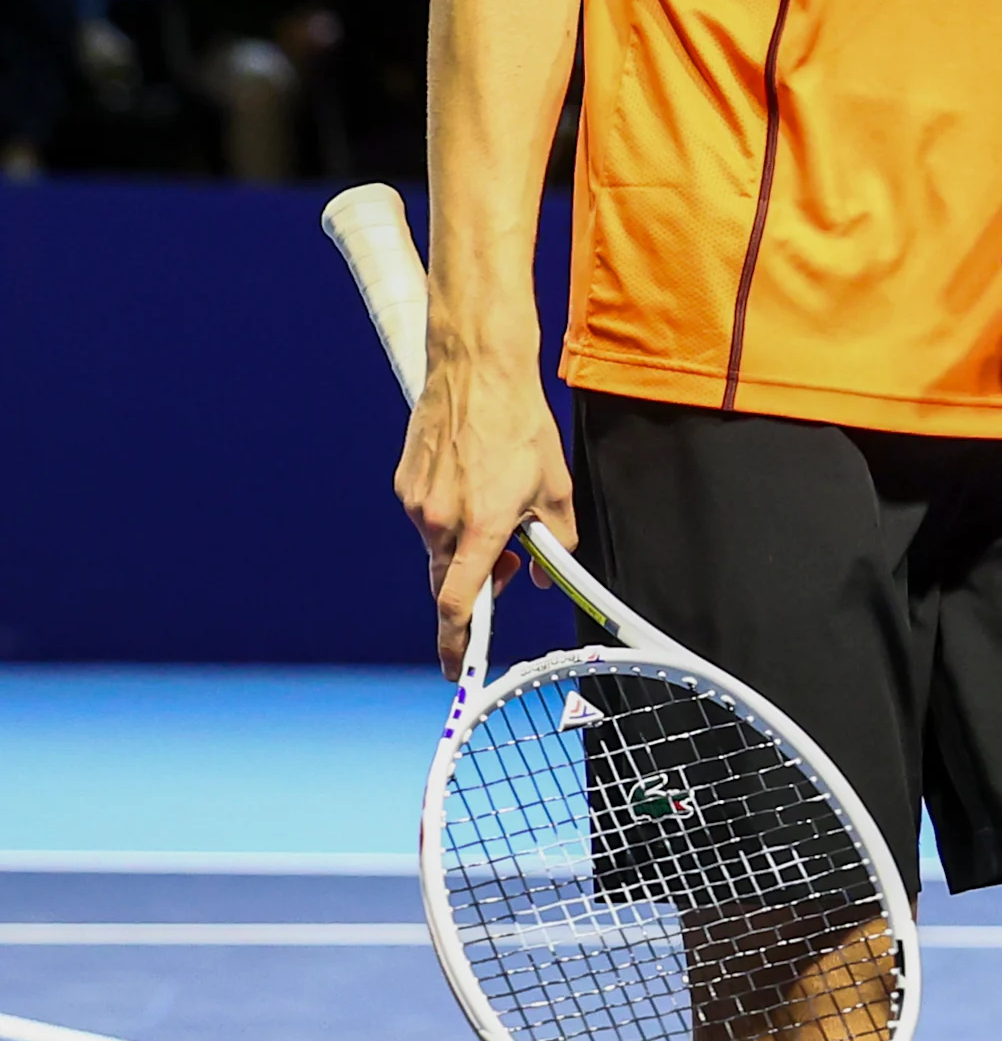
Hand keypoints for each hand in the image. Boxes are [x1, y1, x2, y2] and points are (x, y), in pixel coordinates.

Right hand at [394, 337, 573, 677]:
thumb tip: (543, 576)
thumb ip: (556, 542)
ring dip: (466, 545)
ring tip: (495, 506)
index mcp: (481, 527)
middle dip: (478, 584)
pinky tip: (472, 484)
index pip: (460, 603)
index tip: (457, 668)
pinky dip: (449, 516)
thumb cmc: (521, 426)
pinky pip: (427, 517)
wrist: (476, 373)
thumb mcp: (556, 487)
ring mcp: (417, 503)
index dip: (458, 642)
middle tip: (508, 564)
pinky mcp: (405, 485)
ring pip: (439, 547)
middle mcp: (441, 520)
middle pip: (451, 578)